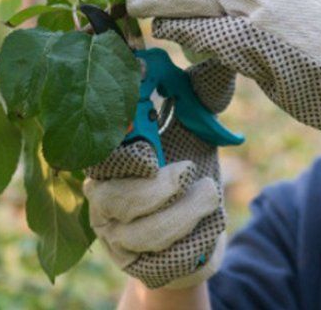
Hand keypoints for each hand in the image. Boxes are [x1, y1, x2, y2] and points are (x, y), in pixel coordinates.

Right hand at [84, 59, 231, 288]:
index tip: (149, 120)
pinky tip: (207, 225)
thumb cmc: (188, 177)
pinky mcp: (132, 264)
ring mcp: (113, 233)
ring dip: (186, 213)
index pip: (101, 146)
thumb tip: (219, 57)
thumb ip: (199, 98)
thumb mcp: (195, 132)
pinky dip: (193, 239)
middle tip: (189, 171)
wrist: (193, 240)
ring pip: (143, 230)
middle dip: (160, 187)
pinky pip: (161, 258)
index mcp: (109, 156)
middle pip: (117, 195)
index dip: (123, 132)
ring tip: (209, 195)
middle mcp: (100, 195)